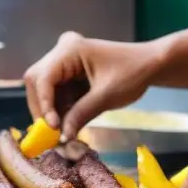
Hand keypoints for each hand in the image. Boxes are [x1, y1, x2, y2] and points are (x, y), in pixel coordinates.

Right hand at [23, 32, 158, 137]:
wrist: (150, 65)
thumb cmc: (133, 73)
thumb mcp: (106, 96)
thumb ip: (81, 115)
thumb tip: (61, 137)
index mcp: (70, 50)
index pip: (43, 78)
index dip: (44, 104)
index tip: (51, 128)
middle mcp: (61, 53)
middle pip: (37, 83)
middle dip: (43, 110)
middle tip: (51, 135)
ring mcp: (63, 63)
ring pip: (43, 91)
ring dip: (50, 113)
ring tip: (61, 133)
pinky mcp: (68, 75)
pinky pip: (55, 95)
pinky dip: (59, 111)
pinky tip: (67, 125)